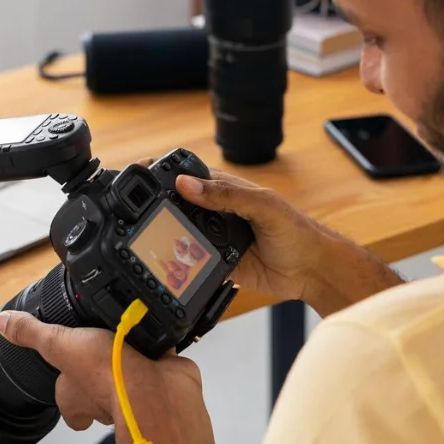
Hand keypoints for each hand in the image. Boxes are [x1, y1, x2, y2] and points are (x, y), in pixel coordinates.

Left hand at [0, 311, 219, 443]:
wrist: (156, 387)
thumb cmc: (106, 374)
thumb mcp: (59, 343)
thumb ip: (32, 334)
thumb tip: (4, 323)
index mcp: (75, 395)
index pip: (66, 403)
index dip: (64, 391)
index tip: (64, 373)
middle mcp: (103, 397)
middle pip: (97, 391)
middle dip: (98, 368)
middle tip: (97, 343)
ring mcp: (134, 387)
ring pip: (127, 374)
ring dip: (127, 355)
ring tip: (124, 326)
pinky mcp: (159, 376)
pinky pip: (156, 361)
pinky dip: (155, 345)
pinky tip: (152, 326)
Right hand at [135, 157, 401, 315]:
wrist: (312, 270)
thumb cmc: (296, 232)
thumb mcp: (263, 207)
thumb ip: (227, 195)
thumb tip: (187, 184)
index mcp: (225, 189)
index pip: (186, 175)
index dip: (162, 173)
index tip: (138, 174)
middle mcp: (215, 211)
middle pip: (176, 205)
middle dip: (154, 206)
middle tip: (131, 210)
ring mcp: (214, 237)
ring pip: (179, 233)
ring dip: (163, 236)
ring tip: (142, 238)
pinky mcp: (215, 262)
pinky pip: (190, 260)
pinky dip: (176, 262)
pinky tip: (164, 264)